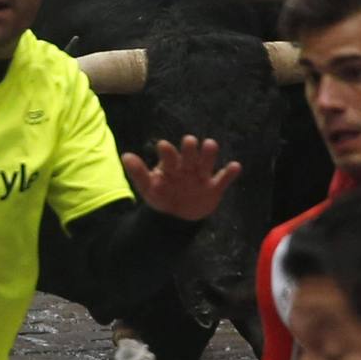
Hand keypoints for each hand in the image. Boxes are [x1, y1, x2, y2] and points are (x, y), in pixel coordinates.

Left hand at [121, 135, 241, 221]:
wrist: (177, 218)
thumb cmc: (162, 196)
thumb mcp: (148, 187)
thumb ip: (138, 173)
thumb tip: (125, 156)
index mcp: (171, 165)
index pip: (169, 156)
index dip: (167, 151)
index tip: (163, 145)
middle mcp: (187, 166)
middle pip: (190, 154)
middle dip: (189, 148)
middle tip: (189, 142)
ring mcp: (202, 176)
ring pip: (207, 161)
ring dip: (209, 154)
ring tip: (210, 145)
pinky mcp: (214, 187)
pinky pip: (224, 179)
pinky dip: (230, 173)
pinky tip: (235, 166)